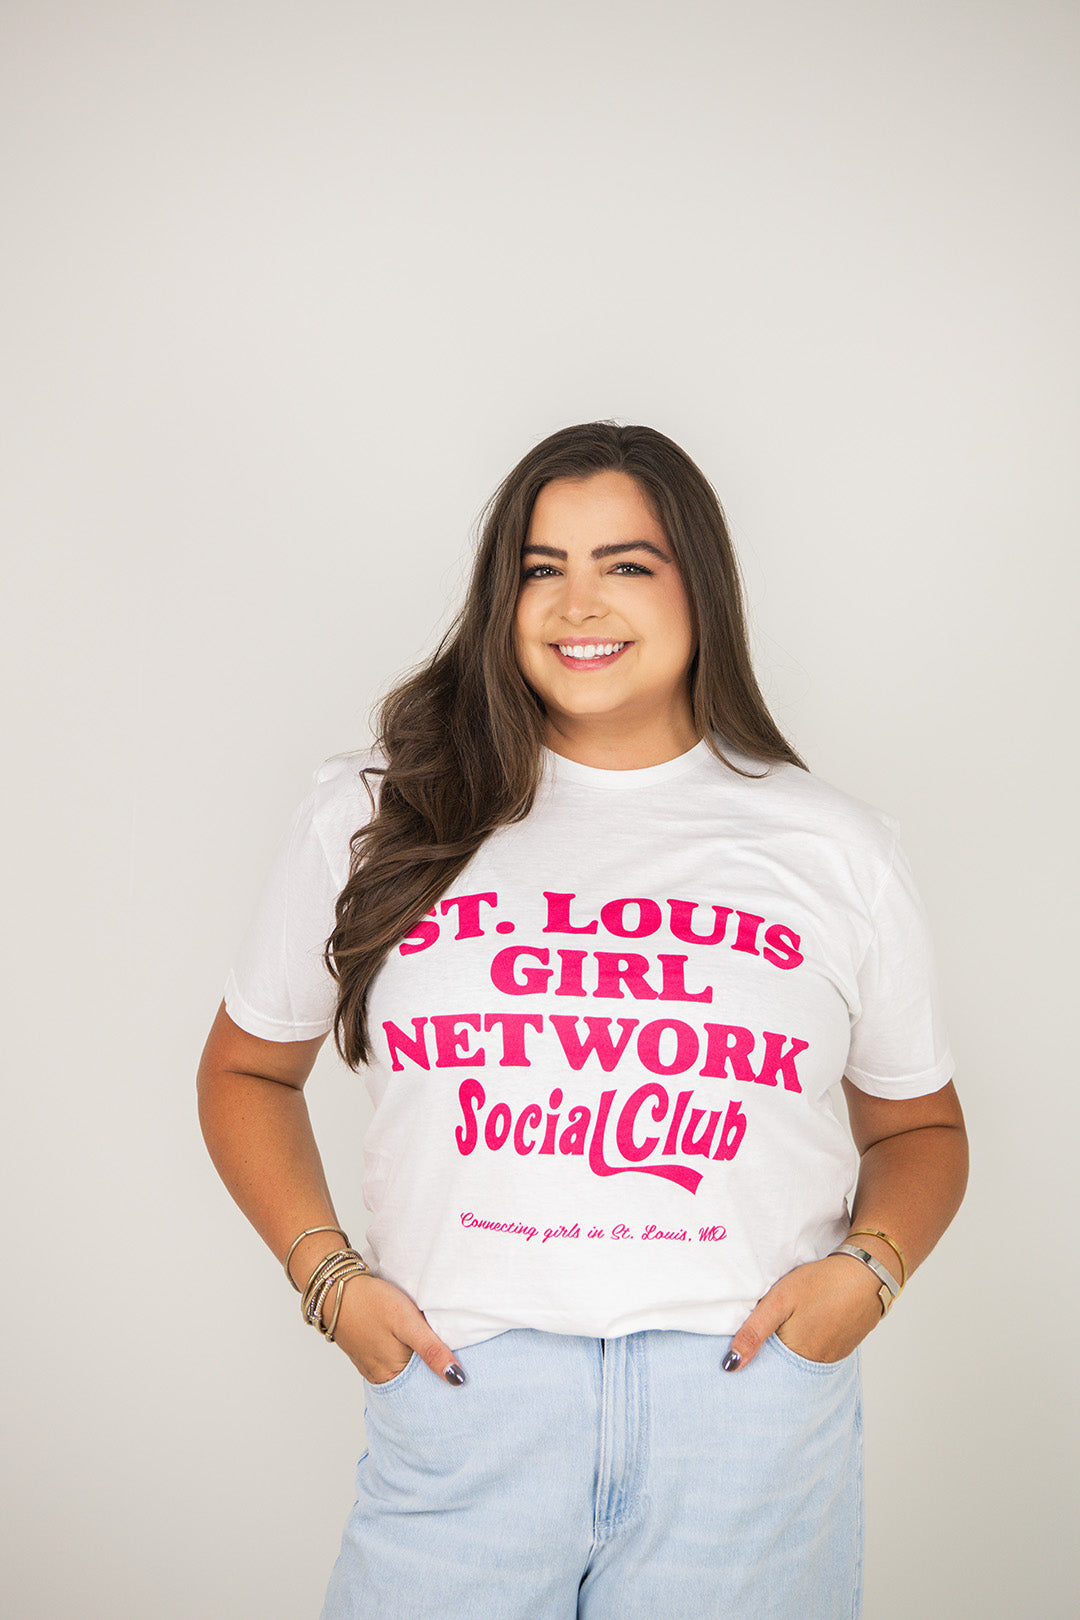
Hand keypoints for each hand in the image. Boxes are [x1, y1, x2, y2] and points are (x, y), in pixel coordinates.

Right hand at [328, 1273, 466, 1386]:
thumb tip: (456, 1379)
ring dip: (417, 1361)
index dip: (444, 1378)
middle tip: (451, 1353)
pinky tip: (410, 1341)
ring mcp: (371, 1365)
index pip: (426, 1388)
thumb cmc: (371, 1302)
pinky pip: (390, 1360)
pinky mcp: (366, 1352)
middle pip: (414, 1380)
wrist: (337, 1286)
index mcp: (391, 1375)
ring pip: (403, 1369)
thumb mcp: (408, 1322)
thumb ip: (431, 1350)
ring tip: (433, 1346)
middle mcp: (380, 1376)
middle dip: (432, 1371)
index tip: (462, 1368)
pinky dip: (402, 1353)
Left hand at [724, 1253, 883, 1369]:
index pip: (767, 1370)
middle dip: (771, 1355)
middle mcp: (816, 1364)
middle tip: (764, 1332)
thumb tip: (730, 1365)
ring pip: (801, 1359)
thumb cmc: (821, 1283)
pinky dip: (809, 1342)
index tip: (743, 1349)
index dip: (754, 1360)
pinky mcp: (844, 1347)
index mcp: (797, 1356)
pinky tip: (807, 1323)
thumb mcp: (780, 1300)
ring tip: (785, 1326)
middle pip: (784, 1366)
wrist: (867, 1273)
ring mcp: (833, 1357)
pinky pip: (818, 1352)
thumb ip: (754, 1332)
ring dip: (790, 1348)